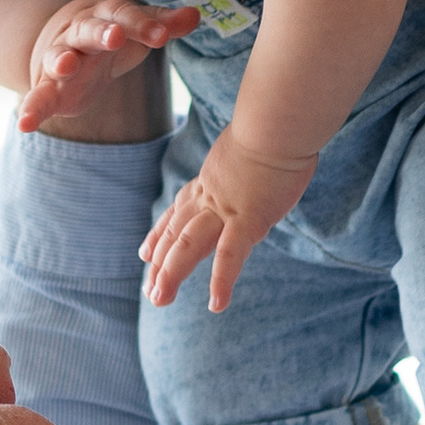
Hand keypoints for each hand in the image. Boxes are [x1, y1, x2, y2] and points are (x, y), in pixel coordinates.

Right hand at [19, 0, 198, 134]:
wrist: (62, 43)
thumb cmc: (110, 36)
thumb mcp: (136, 28)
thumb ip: (162, 23)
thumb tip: (196, 15)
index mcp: (104, 16)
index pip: (124, 16)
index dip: (143, 24)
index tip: (163, 34)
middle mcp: (78, 34)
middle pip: (89, 31)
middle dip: (102, 33)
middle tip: (116, 36)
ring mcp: (60, 60)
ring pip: (59, 56)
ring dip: (62, 60)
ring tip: (65, 66)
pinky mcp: (47, 88)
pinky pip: (37, 98)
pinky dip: (30, 110)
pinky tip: (24, 124)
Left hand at [139, 122, 318, 311]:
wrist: (279, 119)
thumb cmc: (276, 125)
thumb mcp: (253, 144)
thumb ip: (248, 160)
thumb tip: (262, 160)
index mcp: (211, 180)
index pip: (179, 212)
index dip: (160, 234)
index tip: (145, 254)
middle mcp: (211, 196)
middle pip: (177, 233)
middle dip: (161, 263)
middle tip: (149, 291)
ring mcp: (227, 209)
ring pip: (189, 245)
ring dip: (172, 273)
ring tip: (159, 300)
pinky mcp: (248, 219)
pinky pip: (230, 255)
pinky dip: (222, 280)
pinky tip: (217, 305)